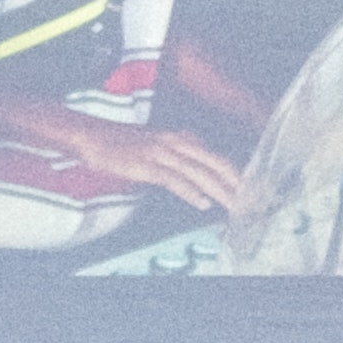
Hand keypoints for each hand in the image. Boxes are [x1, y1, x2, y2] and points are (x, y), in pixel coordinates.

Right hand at [122, 134, 251, 219]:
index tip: (249, 189)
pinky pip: (173, 179)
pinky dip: (190, 191)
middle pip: (214, 162)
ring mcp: (161, 153)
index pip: (216, 156)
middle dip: (235, 183)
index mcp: (181, 138)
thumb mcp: (158, 145)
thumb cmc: (123, 144)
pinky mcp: (146, 165)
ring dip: (219, 190)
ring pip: (199, 172)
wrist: (92, 136)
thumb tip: (199, 174)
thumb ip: (180, 156)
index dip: (235, 173)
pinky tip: (202, 202)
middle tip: (251, 200)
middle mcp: (175, 142)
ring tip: (234, 205)